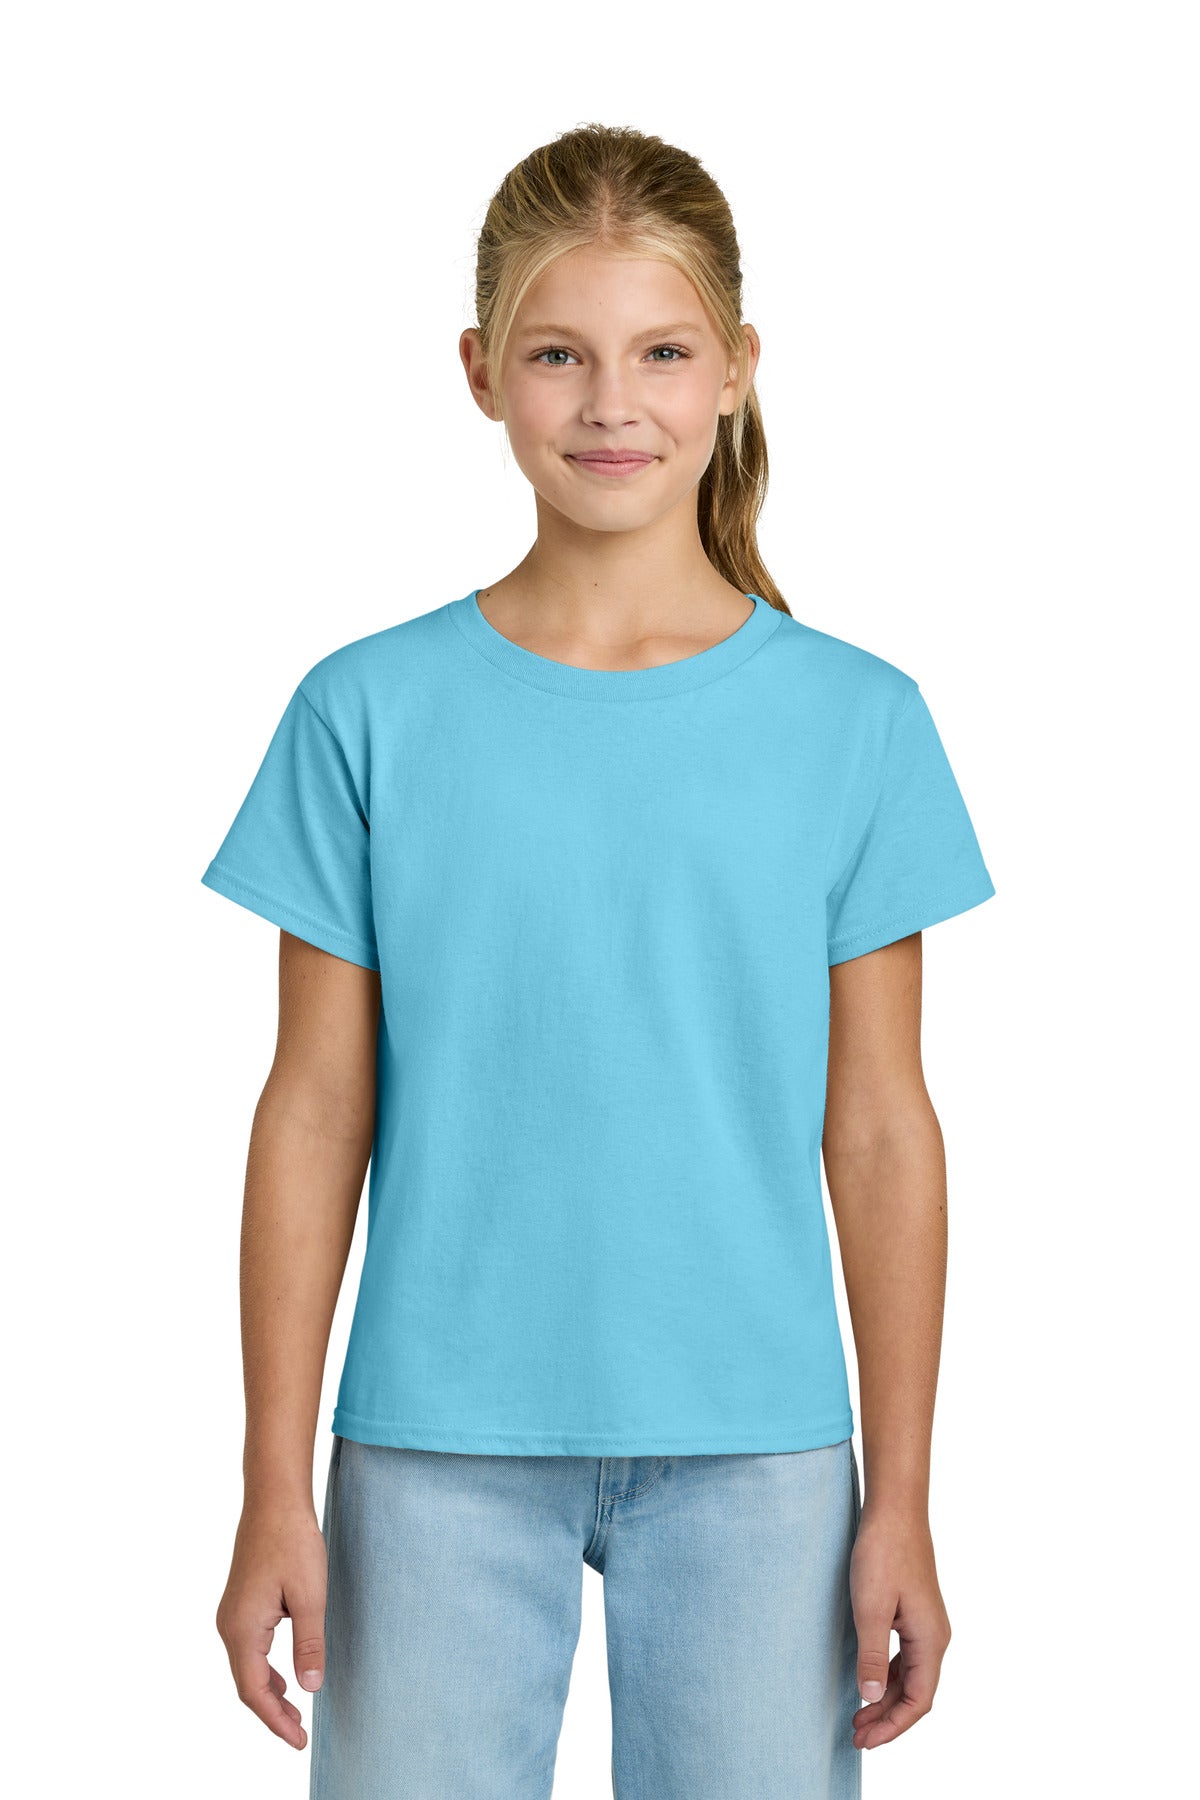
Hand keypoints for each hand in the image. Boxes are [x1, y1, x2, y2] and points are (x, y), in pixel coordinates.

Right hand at [215, 1501, 328, 1749]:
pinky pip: (248, 1648)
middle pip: (247, 1683)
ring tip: (294, 1712)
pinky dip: (264, 1669)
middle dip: (272, 1711)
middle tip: (299, 1734)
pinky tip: (283, 1675)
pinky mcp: (240, 1603)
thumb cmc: (293, 1542)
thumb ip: (309, 1644)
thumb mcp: (310, 1596)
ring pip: (246, 1666)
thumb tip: (309, 1688)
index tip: (298, 1741)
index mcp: (243, 1628)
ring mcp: (231, 1613)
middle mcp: (229, 1625)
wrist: (274, 1499)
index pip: (254, 1690)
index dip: (275, 1721)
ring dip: (269, 1691)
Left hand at [849, 1502, 951, 1750]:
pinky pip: (905, 1657)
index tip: (865, 1740)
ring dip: (885, 1698)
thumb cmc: (883, 1553)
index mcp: (930, 1640)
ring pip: (909, 1676)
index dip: (893, 1726)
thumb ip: (871, 1655)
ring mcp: (926, 1624)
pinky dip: (887, 1676)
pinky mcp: (914, 1612)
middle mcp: (935, 1636)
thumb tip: (869, 1698)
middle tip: (855, 1735)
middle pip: (915, 1693)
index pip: (918, 1701)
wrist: (894, 1509)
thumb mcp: (870, 1607)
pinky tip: (868, 1682)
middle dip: (887, 1718)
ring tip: (857, 1716)